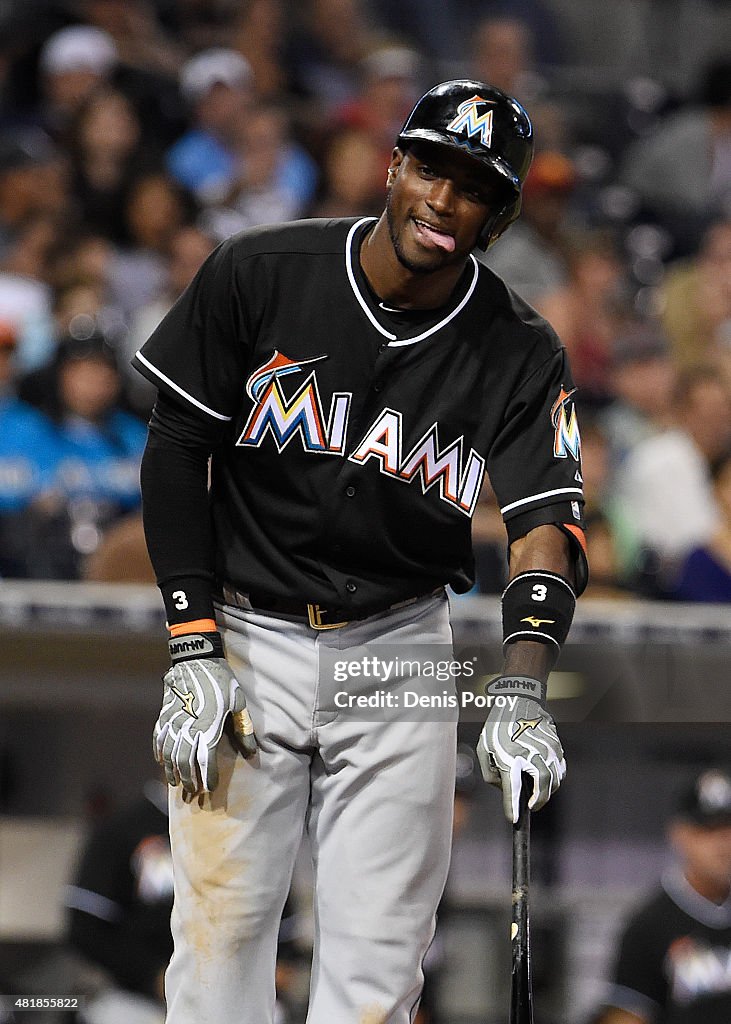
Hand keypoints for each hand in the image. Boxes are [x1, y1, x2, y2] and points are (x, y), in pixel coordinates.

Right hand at [154, 633, 256, 794]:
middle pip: (184, 761)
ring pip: (169, 753)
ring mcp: (173, 721)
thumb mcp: (237, 702)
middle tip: (191, 792)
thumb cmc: (221, 680)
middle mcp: (188, 727)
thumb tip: (251, 752)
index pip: (206, 760)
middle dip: (187, 779)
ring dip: (171, 770)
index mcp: (208, 726)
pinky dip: (159, 752)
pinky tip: (161, 761)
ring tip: (175, 783)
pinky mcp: (164, 713)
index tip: (209, 789)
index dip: (207, 777)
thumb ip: (243, 729)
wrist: (195, 658)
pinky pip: (159, 738)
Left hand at [476, 676, 565, 822]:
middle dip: (537, 803)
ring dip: (547, 792)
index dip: (512, 806)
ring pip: (554, 781)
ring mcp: (547, 751)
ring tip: (538, 794)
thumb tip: (501, 786)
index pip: (512, 788)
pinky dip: (555, 779)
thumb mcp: (485, 746)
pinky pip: (560, 770)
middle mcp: (531, 754)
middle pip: (541, 788)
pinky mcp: (557, 747)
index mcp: (510, 755)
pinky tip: (546, 779)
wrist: (521, 700)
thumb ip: (490, 771)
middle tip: (531, 807)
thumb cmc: (499, 725)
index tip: (513, 819)